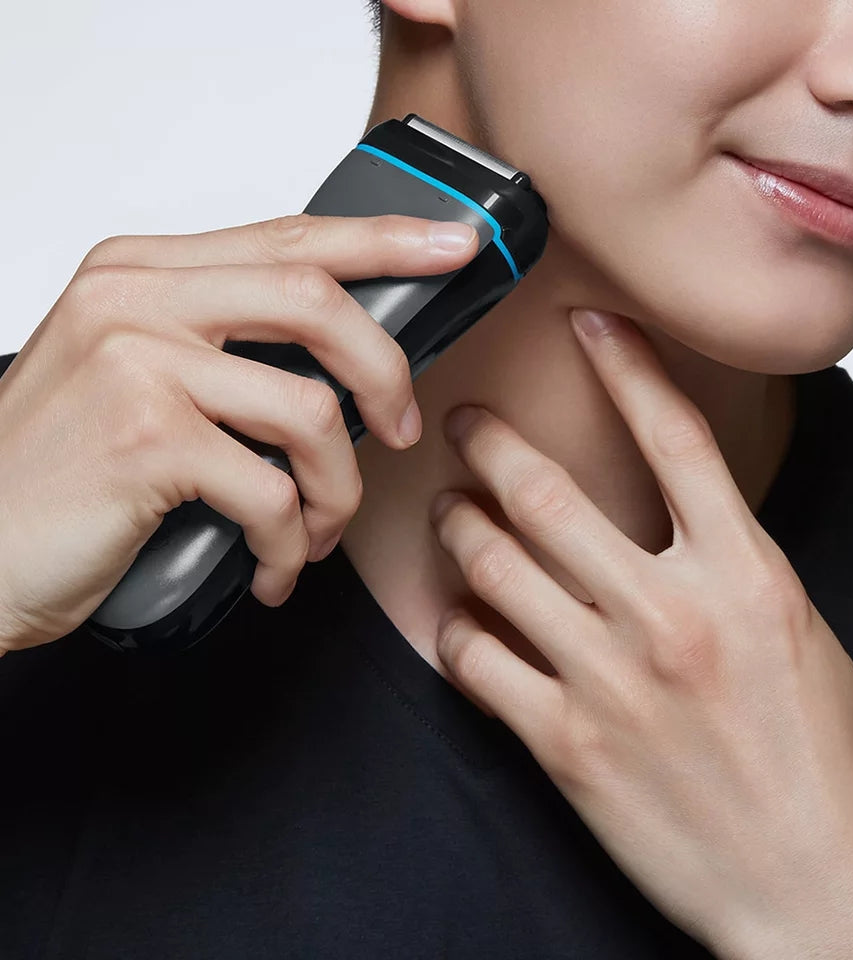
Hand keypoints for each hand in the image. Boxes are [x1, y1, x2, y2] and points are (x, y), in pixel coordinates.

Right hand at [0, 213, 477, 651]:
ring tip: (318, 531)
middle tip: (400, 431)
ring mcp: (137, 362)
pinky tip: (274, 568)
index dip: (384, 239)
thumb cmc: (62, 472)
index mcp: (140, 272)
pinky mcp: (145, 439)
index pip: (288, 236)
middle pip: (316, 300)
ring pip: (311, 413)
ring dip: (339, 490)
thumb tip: (341, 358)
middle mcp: (135, 299)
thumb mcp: (136, 377)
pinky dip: (293, 545)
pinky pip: (274, 493)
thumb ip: (221, 344)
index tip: (452, 244)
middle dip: (385, 374)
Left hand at [428, 307, 852, 959]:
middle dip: (492, 443)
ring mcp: (612, 680)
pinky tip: (459, 618)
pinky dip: (459, 628)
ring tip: (451, 511)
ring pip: (497, 566)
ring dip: (461, 526)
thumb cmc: (821, 764)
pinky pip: (479, 660)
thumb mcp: (797, 633)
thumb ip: (730, 564)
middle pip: (551, 494)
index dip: (626, 366)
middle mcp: (673, 614)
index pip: (676, 437)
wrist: (817, 891)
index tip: (590, 322)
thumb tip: (673, 508)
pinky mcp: (568, 745)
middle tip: (464, 420)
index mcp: (747, 575)